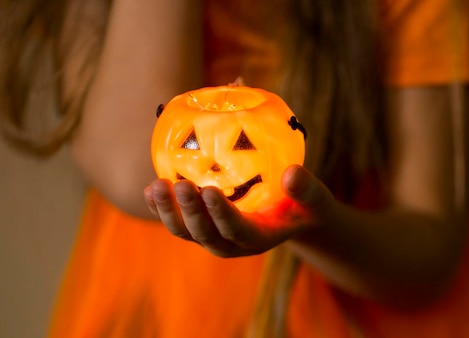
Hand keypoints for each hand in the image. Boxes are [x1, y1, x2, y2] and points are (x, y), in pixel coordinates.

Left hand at [144, 165, 334, 256]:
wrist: (292, 219)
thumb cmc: (306, 207)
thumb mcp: (316, 200)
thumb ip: (307, 189)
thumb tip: (292, 174)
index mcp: (260, 239)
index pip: (237, 230)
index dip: (221, 214)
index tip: (208, 190)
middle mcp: (232, 244)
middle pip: (205, 234)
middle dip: (189, 212)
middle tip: (178, 184)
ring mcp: (214, 238)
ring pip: (185, 232)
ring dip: (168, 212)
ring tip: (156, 186)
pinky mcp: (202, 228)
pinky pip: (178, 222)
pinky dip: (162, 209)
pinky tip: (149, 190)